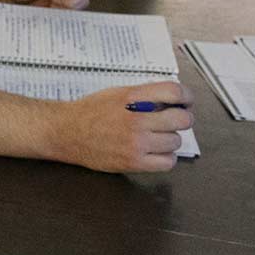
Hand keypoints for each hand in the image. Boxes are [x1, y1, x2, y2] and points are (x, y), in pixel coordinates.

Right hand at [50, 81, 194, 172]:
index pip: (175, 92)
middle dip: (182, 119)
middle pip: (182, 119)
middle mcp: (137, 119)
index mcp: (134, 97)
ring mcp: (136, 142)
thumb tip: (174, 99)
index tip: (186, 101)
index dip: (187, 96)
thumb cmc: (90, 112)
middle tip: (174, 121)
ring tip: (156, 137)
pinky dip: (166, 157)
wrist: (67, 132)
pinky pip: (168, 162)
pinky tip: (156, 152)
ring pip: (176, 141)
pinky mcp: (134, 162)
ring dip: (170, 139)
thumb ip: (145, 95)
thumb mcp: (118, 93)